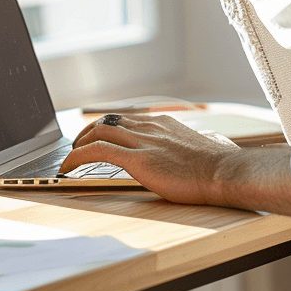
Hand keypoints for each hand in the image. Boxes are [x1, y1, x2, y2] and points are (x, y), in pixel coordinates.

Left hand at [60, 113, 290, 220]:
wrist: (224, 172)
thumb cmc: (220, 164)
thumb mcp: (208, 146)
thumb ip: (203, 143)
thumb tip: (215, 145)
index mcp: (165, 123)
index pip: (128, 118)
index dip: (109, 128)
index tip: (100, 137)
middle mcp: (151, 126)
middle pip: (109, 121)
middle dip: (88, 132)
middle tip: (78, 147)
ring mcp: (143, 141)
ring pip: (98, 131)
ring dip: (78, 143)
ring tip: (69, 157)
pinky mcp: (136, 159)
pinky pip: (96, 152)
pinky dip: (75, 157)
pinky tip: (66, 168)